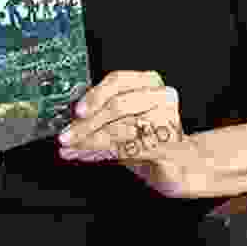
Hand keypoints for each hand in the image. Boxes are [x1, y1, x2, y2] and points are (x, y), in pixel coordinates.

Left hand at [58, 70, 207, 195]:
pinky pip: (129, 149)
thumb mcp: (123, 118)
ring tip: (72, 148)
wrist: (179, 165)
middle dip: (88, 124)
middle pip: (118, 106)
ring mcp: (168, 121)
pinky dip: (104, 154)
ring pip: (120, 130)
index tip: (77, 111)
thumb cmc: (147, 137)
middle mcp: (161, 97)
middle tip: (67, 135)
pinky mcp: (169, 146)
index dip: (95, 95)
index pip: (118, 81)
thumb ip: (102, 112)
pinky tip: (88, 156)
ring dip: (90, 141)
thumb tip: (70, 116)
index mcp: (149, 82)